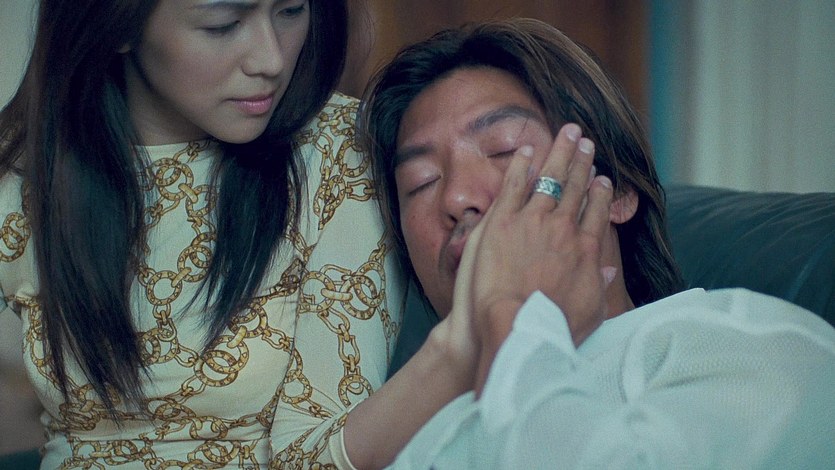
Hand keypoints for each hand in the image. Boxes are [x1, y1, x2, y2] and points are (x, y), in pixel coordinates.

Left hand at [460, 123, 614, 390]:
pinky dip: (521, 166)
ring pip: (549, 179)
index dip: (600, 192)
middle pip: (576, 187)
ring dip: (559, 153)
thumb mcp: (590, 311)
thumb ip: (599, 285)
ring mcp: (532, 221)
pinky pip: (514, 186)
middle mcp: (562, 228)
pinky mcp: (502, 221)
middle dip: (582, 161)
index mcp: (586, 248)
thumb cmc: (553, 328)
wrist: (517, 327)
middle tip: (587, 142)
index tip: (602, 179)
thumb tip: (608, 271)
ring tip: (567, 134)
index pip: (596, 211)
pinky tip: (526, 150)